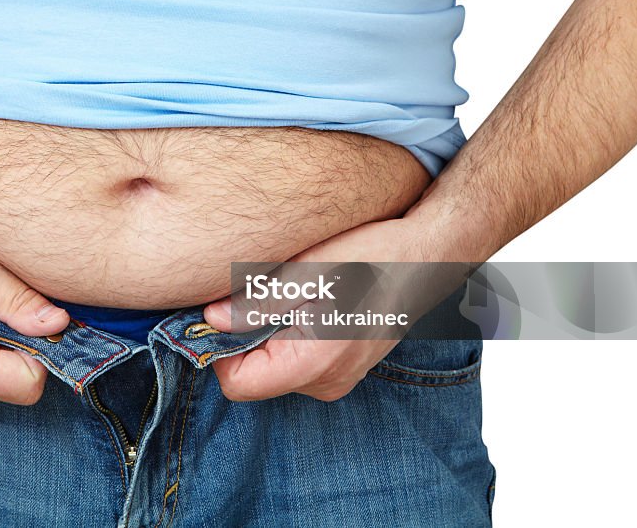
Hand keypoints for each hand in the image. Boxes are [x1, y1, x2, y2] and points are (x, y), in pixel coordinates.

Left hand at [203, 217, 441, 401]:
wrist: (425, 254)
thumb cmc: (372, 255)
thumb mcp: (307, 269)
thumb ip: (257, 301)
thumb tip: (211, 319)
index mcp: (314, 364)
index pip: (237, 383)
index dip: (218, 348)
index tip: (222, 312)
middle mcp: (325, 383)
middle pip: (254, 375)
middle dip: (245, 336)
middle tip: (263, 292)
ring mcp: (336, 378)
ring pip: (273, 365)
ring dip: (268, 331)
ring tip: (294, 292)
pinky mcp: (340, 367)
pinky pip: (295, 358)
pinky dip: (288, 332)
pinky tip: (308, 300)